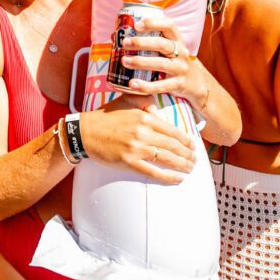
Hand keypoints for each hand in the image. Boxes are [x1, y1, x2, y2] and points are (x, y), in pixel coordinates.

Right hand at [81, 94, 195, 183]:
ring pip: (167, 158)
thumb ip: (143, 101)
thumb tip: (157, 109)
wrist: (84, 132)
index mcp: (144, 117)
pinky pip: (154, 172)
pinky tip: (178, 179)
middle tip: (195, 160)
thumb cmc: (104, 117)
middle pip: (173, 145)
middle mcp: (142, 132)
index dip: (186, 140)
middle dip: (188, 154)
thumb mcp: (124, 101)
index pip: (172, 130)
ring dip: (182, 165)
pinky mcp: (129, 162)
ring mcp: (136, 148)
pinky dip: (168, 177)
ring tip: (190, 169)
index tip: (193, 145)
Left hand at [120, 16, 208, 109]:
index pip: (169, 26)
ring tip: (124, 61)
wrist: (195, 85)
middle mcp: (181, 52)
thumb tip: (113, 36)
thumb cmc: (172, 61)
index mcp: (177, 40)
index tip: (136, 25)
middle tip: (124, 43)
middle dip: (142, 43)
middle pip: (162, 44)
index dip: (153, 23)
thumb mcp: (166, 50)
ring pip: (160, 64)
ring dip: (140, 62)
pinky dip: (145, 86)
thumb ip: (146, 42)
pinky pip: (161, 86)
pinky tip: (132, 84)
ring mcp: (181, 69)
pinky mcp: (178, 85)